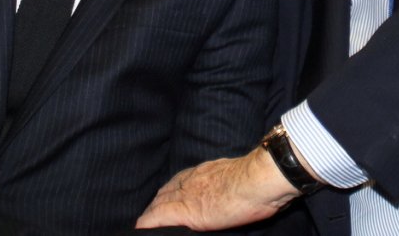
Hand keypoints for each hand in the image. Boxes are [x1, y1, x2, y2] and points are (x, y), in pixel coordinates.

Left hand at [135, 147, 302, 230]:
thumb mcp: (240, 174)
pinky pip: (159, 217)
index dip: (172, 188)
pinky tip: (140, 227)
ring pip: (160, 202)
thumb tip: (236, 187)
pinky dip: (148, 222)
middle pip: (167, 190)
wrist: (259, 180)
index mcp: (206, 170)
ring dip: (152, 211)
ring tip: (145, 220)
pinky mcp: (187, 211)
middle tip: (151, 210)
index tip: (168, 195)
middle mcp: (193, 179)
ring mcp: (188, 194)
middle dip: (158, 200)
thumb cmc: (259, 177)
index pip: (181, 179)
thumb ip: (231, 180)